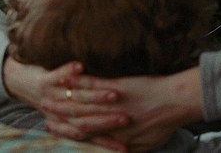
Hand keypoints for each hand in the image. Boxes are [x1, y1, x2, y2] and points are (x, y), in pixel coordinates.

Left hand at [3, 58, 126, 148]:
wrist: (22, 83)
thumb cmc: (55, 100)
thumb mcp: (71, 116)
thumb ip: (92, 125)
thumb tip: (121, 137)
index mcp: (68, 125)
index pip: (92, 137)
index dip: (108, 142)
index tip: (127, 148)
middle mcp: (60, 115)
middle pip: (86, 121)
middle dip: (107, 121)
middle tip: (126, 120)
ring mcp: (52, 98)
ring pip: (75, 100)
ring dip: (95, 97)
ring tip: (114, 94)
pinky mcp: (43, 81)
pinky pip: (56, 76)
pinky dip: (67, 71)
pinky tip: (80, 66)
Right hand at [44, 67, 203, 151]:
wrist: (177, 102)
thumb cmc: (166, 122)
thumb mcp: (147, 143)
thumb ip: (131, 147)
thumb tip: (125, 151)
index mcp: (114, 136)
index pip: (83, 138)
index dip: (65, 134)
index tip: (51, 128)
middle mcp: (107, 122)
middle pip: (75, 121)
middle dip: (57, 116)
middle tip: (43, 112)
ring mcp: (109, 104)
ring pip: (79, 103)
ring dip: (61, 100)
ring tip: (45, 96)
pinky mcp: (114, 86)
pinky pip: (91, 83)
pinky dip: (77, 80)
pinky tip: (68, 76)